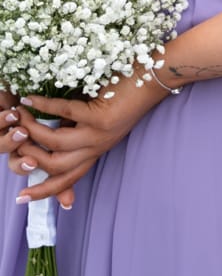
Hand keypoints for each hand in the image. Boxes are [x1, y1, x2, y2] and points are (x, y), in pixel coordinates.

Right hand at [7, 82, 166, 204]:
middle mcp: (97, 146)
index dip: (45, 191)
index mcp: (95, 149)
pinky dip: (43, 106)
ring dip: (32, 131)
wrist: (154, 77)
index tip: (22, 199)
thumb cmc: (120, 94)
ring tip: (19, 117)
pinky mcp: (102, 116)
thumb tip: (41, 142)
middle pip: (56, 167)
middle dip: (28, 157)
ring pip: (55, 144)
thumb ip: (70, 130)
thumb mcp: (92, 120)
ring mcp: (100, 134)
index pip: (68, 179)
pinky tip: (31, 99)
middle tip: (14, 140)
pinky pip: (64, 114)